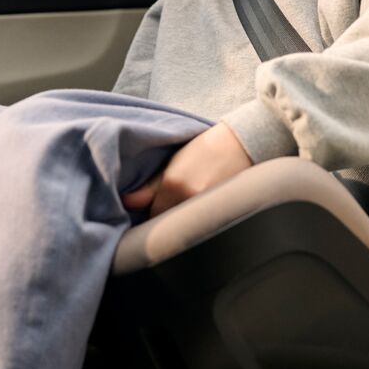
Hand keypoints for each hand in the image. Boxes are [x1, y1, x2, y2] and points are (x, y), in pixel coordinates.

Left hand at [121, 122, 253, 218]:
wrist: (241, 143)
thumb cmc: (206, 148)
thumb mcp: (173, 162)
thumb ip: (149, 186)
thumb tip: (127, 202)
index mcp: (172, 184)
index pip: (152, 215)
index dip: (151, 214)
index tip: (151, 210)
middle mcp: (188, 198)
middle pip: (169, 223)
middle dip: (165, 220)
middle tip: (169, 209)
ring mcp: (208, 207)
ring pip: (186, 226)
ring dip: (182, 222)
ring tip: (186, 207)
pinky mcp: (223, 211)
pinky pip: (203, 224)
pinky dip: (199, 221)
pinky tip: (201, 210)